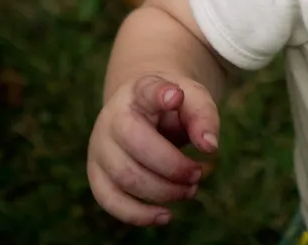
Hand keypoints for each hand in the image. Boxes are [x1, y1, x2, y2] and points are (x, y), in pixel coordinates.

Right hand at [87, 74, 219, 225]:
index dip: (159, 95)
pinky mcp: (97, 173)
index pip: (147, 90)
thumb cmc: (172, 106)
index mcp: (140, 91)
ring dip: (163, 191)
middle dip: (174, 166)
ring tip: (190, 190)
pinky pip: (109, 200)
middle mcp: (113, 117)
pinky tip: (165, 216)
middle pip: (137, 145)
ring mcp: (100, 146)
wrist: (141, 109)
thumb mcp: (194, 99)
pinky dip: (138, 214)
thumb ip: (204, 116)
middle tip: (198, 173)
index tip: (176, 96)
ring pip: (125, 177)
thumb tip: (210, 146)